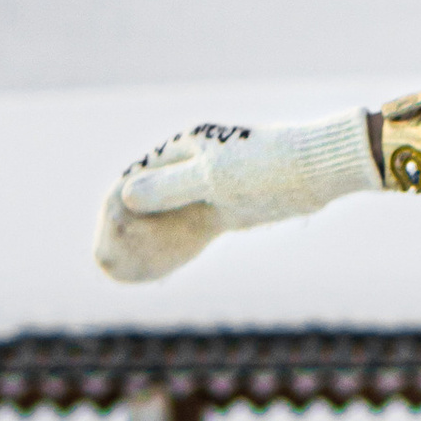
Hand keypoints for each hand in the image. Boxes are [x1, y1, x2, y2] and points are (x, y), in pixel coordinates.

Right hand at [92, 114, 378, 284]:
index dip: (114, 212)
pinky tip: (164, 270)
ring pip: (168, 218)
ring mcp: (208, 187)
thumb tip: (125, 194)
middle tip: (110, 262)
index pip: (135, 180)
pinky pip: (191, 229)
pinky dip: (175, 247)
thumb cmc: (269, 167)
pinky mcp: (228, 207)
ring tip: (129, 271)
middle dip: (128, 231)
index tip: (103, 243)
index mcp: (183, 149)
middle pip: (148, 201)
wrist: (318, 171)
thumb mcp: (216, 178)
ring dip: (150, 242)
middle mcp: (191, 165)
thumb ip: (172, 187)